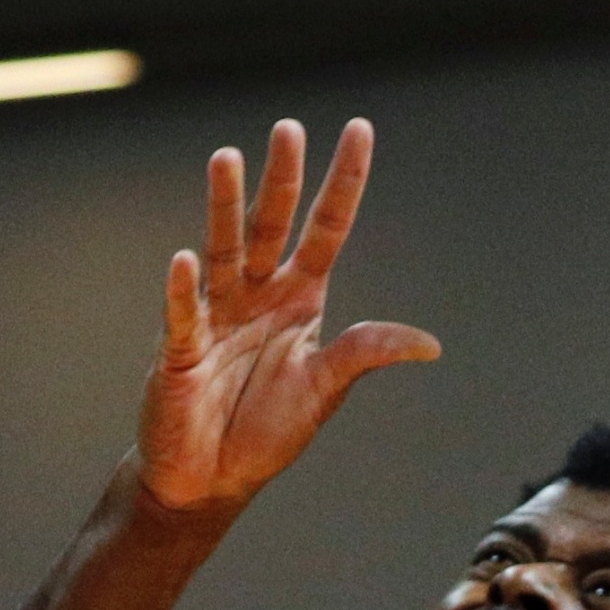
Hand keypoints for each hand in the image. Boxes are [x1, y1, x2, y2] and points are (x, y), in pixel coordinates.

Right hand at [132, 119, 440, 519]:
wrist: (209, 480)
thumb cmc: (263, 433)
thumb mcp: (324, 390)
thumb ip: (364, 354)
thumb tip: (429, 345)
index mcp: (299, 300)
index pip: (326, 229)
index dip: (344, 182)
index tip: (358, 129)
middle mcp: (258, 296)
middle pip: (271, 224)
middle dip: (282, 178)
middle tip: (288, 129)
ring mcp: (216, 317)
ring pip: (223, 250)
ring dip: (225, 206)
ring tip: (227, 158)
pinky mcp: (181, 351)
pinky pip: (183, 315)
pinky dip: (182, 291)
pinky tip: (185, 261)